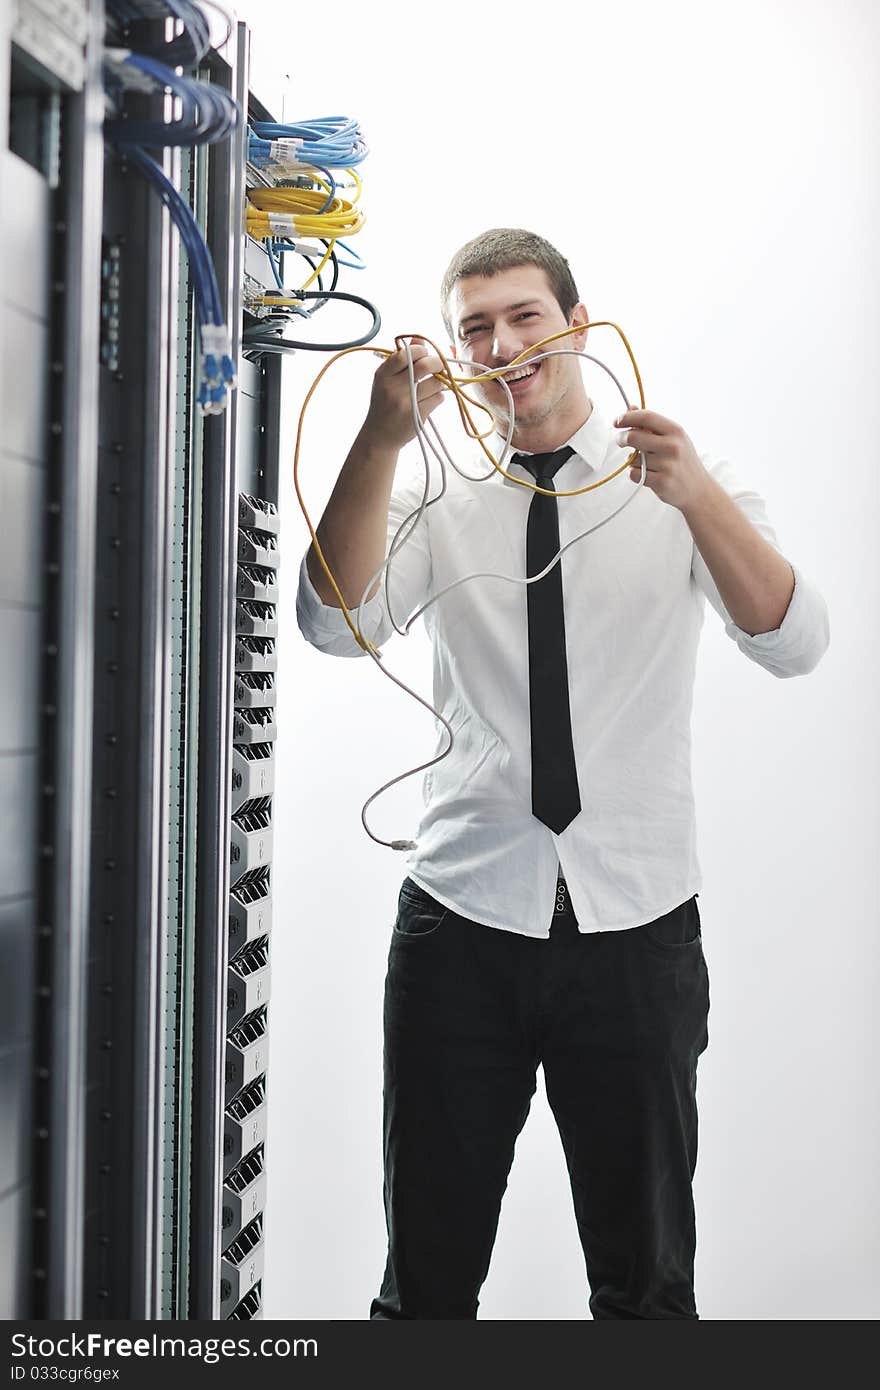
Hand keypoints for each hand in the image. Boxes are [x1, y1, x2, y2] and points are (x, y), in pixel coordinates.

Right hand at [363, 337, 446, 451]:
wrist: (379, 436)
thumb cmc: (385, 404)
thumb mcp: (387, 380)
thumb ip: (403, 359)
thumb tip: (422, 339)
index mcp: (383, 374)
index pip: (407, 352)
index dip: (421, 350)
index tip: (425, 354)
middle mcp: (393, 387)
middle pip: (425, 365)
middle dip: (438, 363)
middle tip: (438, 367)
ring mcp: (406, 402)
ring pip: (436, 382)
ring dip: (439, 383)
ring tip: (432, 387)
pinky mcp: (417, 415)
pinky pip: (438, 398)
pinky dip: (438, 397)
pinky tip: (429, 401)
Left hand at [615, 408, 711, 511]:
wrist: (699, 490)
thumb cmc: (683, 461)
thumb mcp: (674, 438)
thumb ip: (652, 424)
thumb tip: (630, 408)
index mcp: (676, 431)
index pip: (646, 417)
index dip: (627, 417)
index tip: (617, 421)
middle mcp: (672, 446)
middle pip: (634, 437)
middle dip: (621, 438)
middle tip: (620, 441)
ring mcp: (667, 465)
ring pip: (633, 458)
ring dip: (632, 460)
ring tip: (646, 464)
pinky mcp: (661, 482)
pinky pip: (634, 474)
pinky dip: (635, 474)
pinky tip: (647, 474)